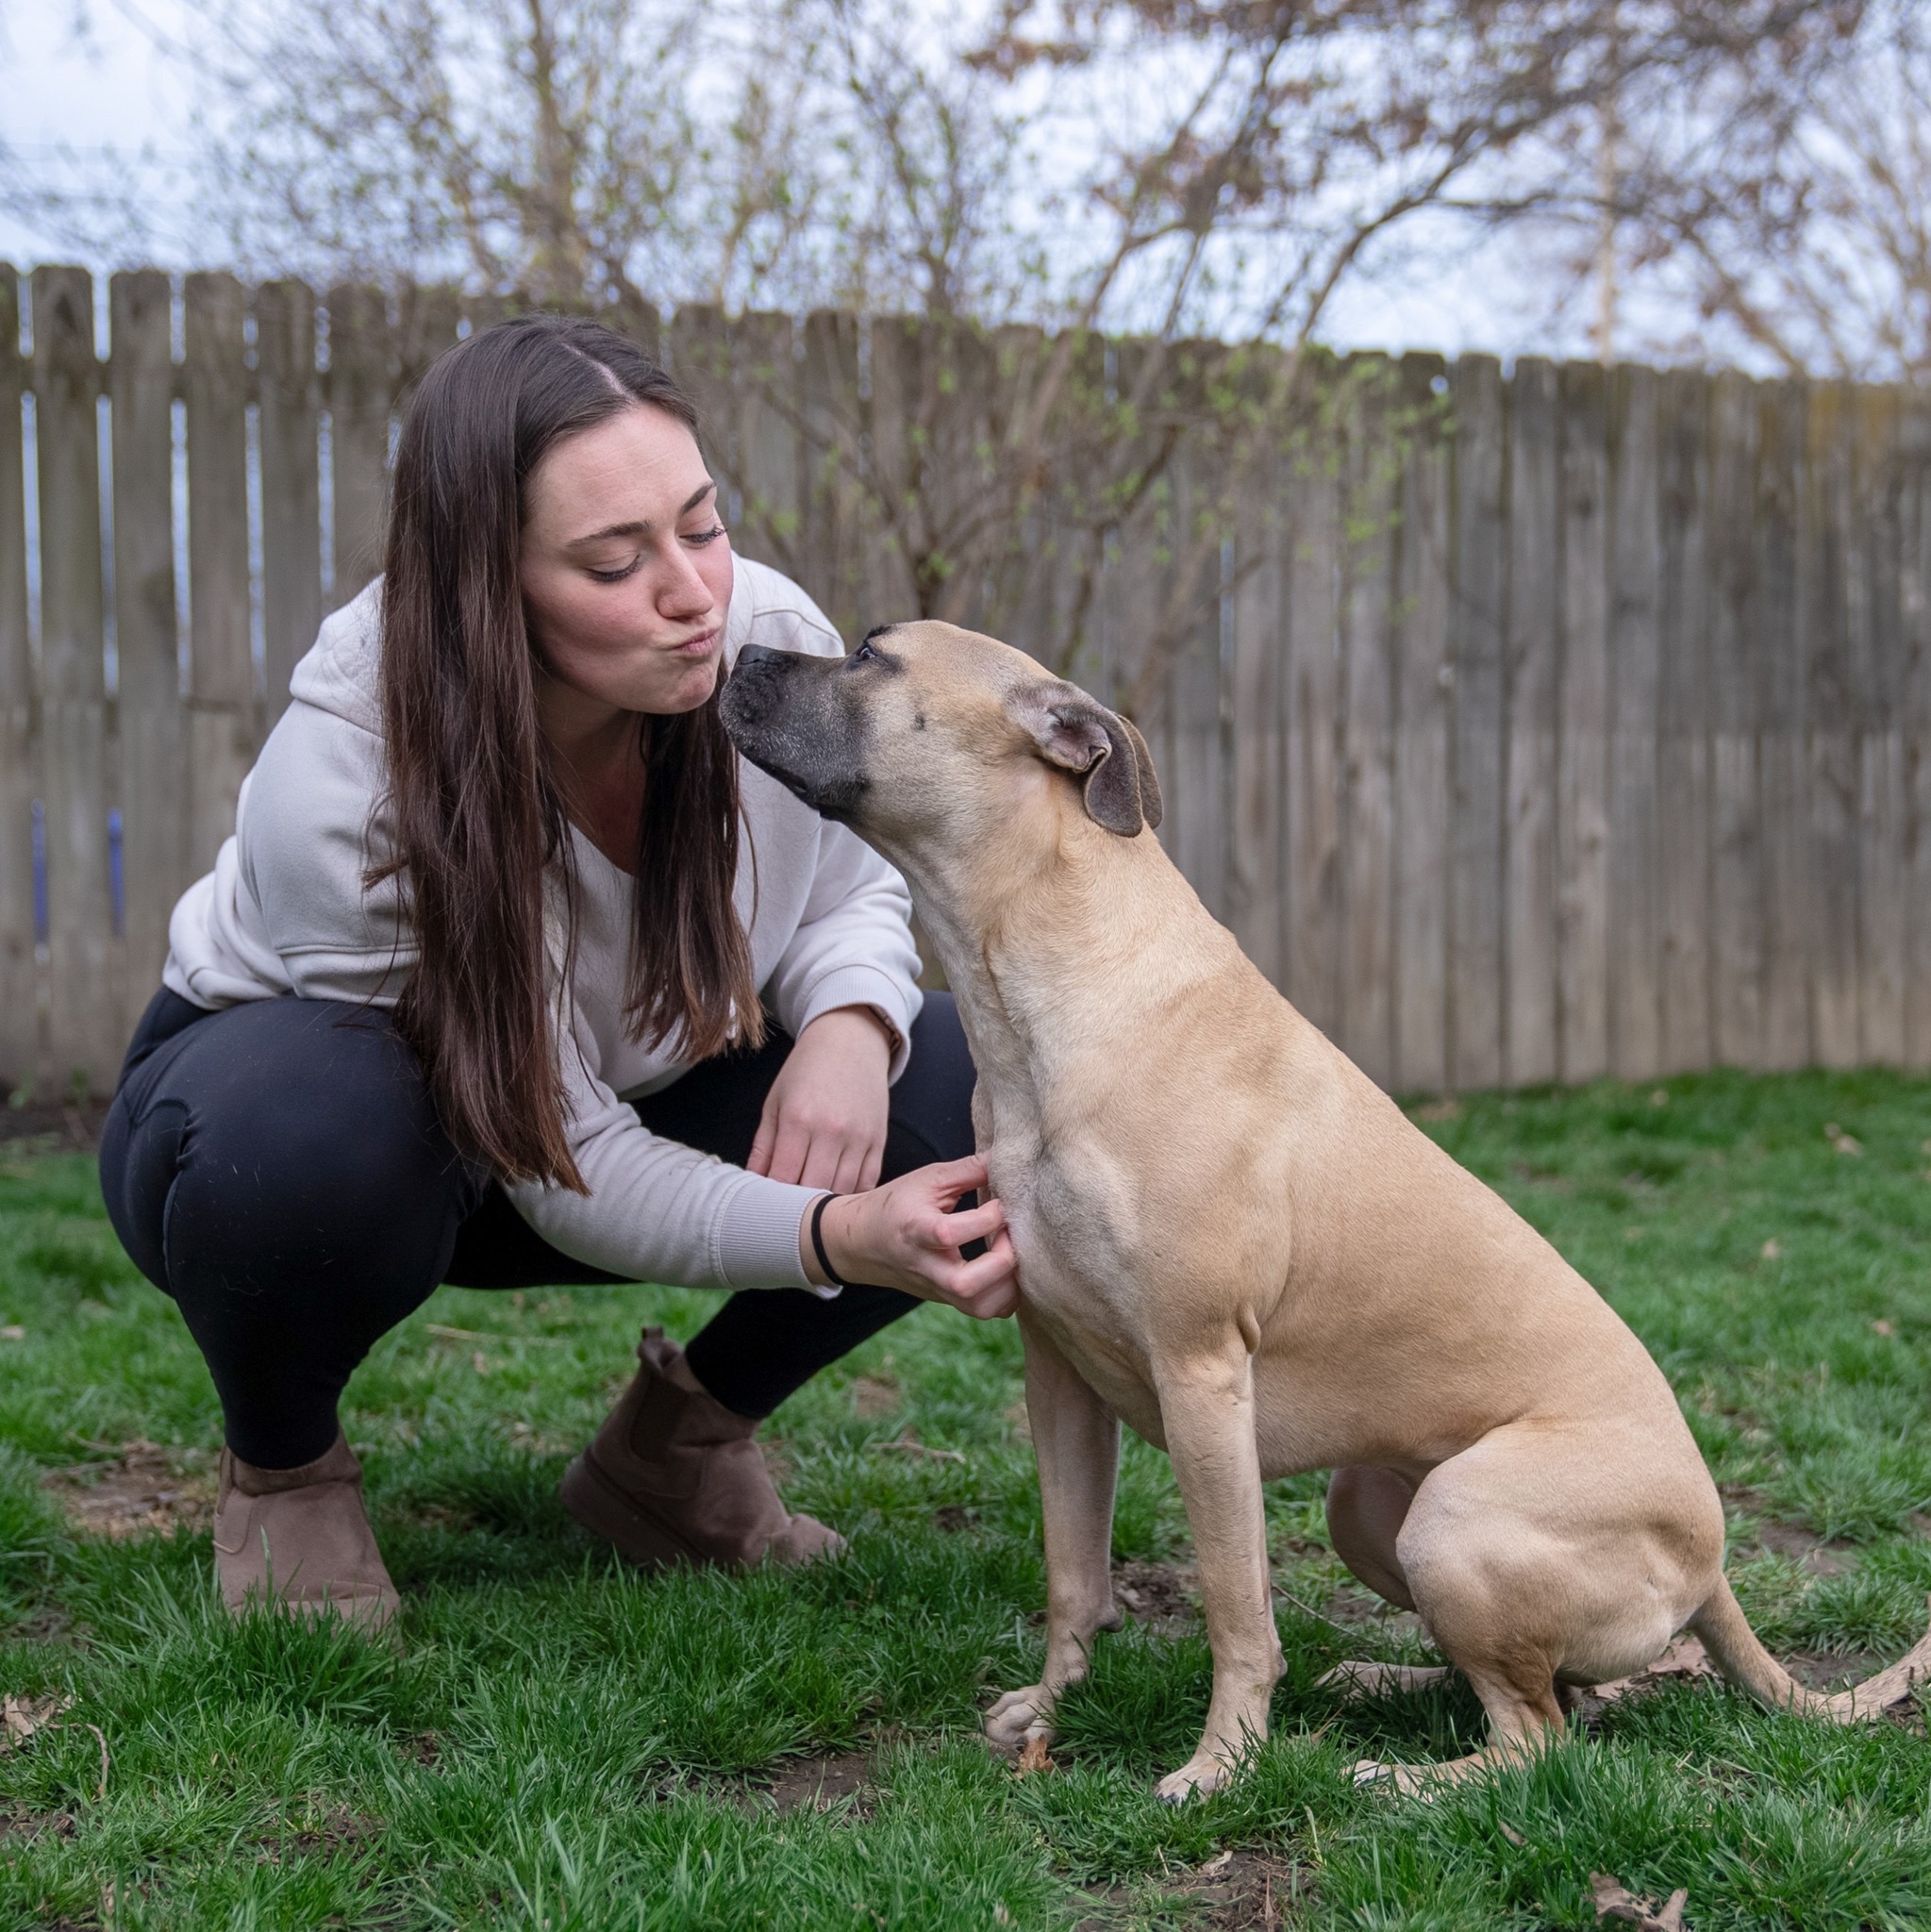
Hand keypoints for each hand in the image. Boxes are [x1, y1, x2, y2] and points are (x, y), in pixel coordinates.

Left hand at [748, 1006, 893, 1192]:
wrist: (850, 1040)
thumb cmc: (807, 1069)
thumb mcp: (775, 1102)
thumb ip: (764, 1145)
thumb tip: (751, 1182)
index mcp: (799, 1119)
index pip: (783, 1179)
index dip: (773, 1199)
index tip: (766, 1206)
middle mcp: (831, 1131)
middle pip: (813, 1190)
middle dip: (798, 1207)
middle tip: (787, 1212)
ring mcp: (859, 1137)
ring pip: (842, 1191)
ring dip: (825, 1204)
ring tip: (810, 1208)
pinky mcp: (879, 1140)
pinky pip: (867, 1182)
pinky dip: (852, 1194)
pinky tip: (838, 1195)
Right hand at [804, 1155, 1018, 1319]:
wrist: (860, 1242)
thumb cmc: (896, 1205)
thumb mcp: (927, 1179)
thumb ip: (969, 1169)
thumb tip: (1009, 1159)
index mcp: (916, 1229)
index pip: (949, 1234)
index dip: (985, 1218)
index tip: (1001, 1202)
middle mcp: (926, 1266)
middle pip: (964, 1285)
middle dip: (1001, 1262)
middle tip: (1010, 1235)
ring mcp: (936, 1288)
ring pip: (978, 1307)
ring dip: (1008, 1285)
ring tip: (1013, 1254)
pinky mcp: (946, 1299)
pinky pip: (983, 1310)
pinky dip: (1005, 1297)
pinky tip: (1008, 1270)